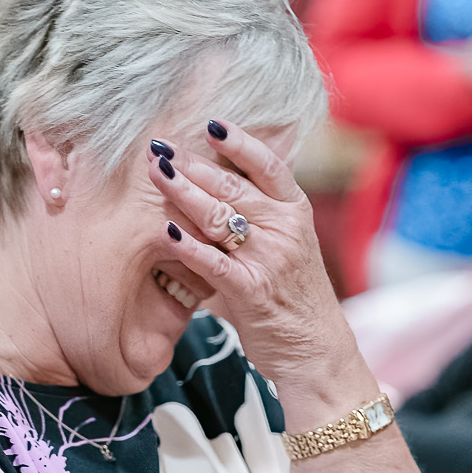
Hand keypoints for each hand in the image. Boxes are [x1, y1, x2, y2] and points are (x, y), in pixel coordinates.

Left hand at [149, 121, 373, 422]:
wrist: (316, 351)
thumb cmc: (293, 297)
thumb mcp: (287, 246)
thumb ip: (259, 216)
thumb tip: (217, 183)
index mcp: (296, 212)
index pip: (269, 165)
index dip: (240, 141)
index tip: (211, 122)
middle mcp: (286, 230)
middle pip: (234, 185)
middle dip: (193, 163)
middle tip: (159, 144)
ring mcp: (270, 259)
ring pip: (220, 216)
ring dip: (183, 192)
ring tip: (155, 173)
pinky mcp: (252, 291)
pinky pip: (213, 261)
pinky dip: (186, 245)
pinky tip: (162, 230)